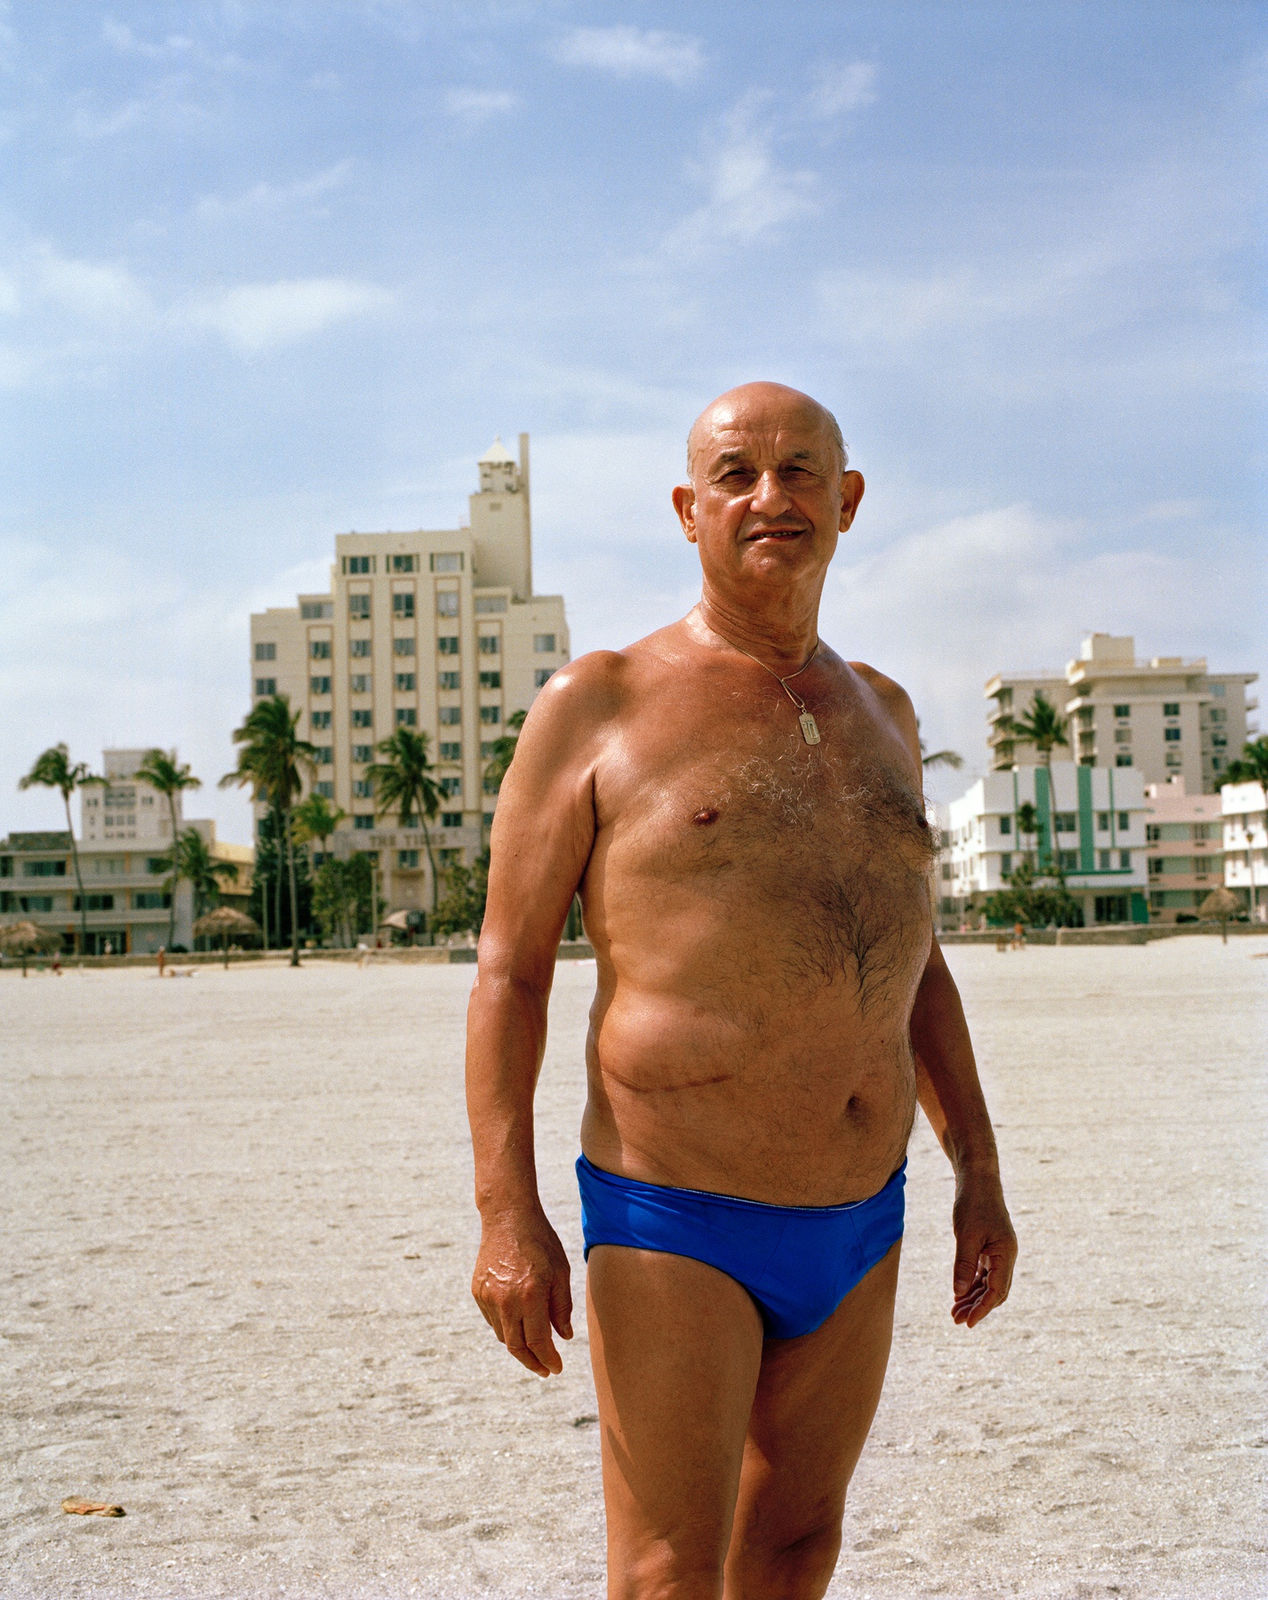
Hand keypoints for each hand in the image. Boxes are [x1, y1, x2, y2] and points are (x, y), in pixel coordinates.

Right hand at [471, 1208, 572, 1375]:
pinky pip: (492, 1319)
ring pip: (503, 1335)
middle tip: (545, 1369)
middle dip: (532, 1362)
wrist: (508, 1215)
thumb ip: (562, 1307)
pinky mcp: (478, 1291)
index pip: (539, 1341)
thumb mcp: (560, 1271)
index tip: (557, 1368)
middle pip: (516, 1347)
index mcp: (530, 1295)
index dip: (549, 1359)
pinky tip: (519, 1323)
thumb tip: (564, 1337)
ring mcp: (488, 1296)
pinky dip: (506, 1327)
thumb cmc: (540, 1241)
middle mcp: (505, 1300)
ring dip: (519, 1345)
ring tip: (535, 1345)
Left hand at [950, 1172, 1016, 1328]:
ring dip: (973, 1297)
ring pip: (989, 1283)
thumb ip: (964, 1264)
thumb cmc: (973, 1203)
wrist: (977, 1178)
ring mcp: (999, 1251)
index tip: (967, 1323)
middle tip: (956, 1320)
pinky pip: (983, 1272)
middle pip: (995, 1291)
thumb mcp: (966, 1235)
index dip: (982, 1309)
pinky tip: (959, 1293)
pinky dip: (972, 1284)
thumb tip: (959, 1293)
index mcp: (1006, 1253)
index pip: (997, 1291)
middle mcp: (1006, 1255)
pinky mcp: (990, 1247)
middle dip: (977, 1307)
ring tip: (954, 1311)